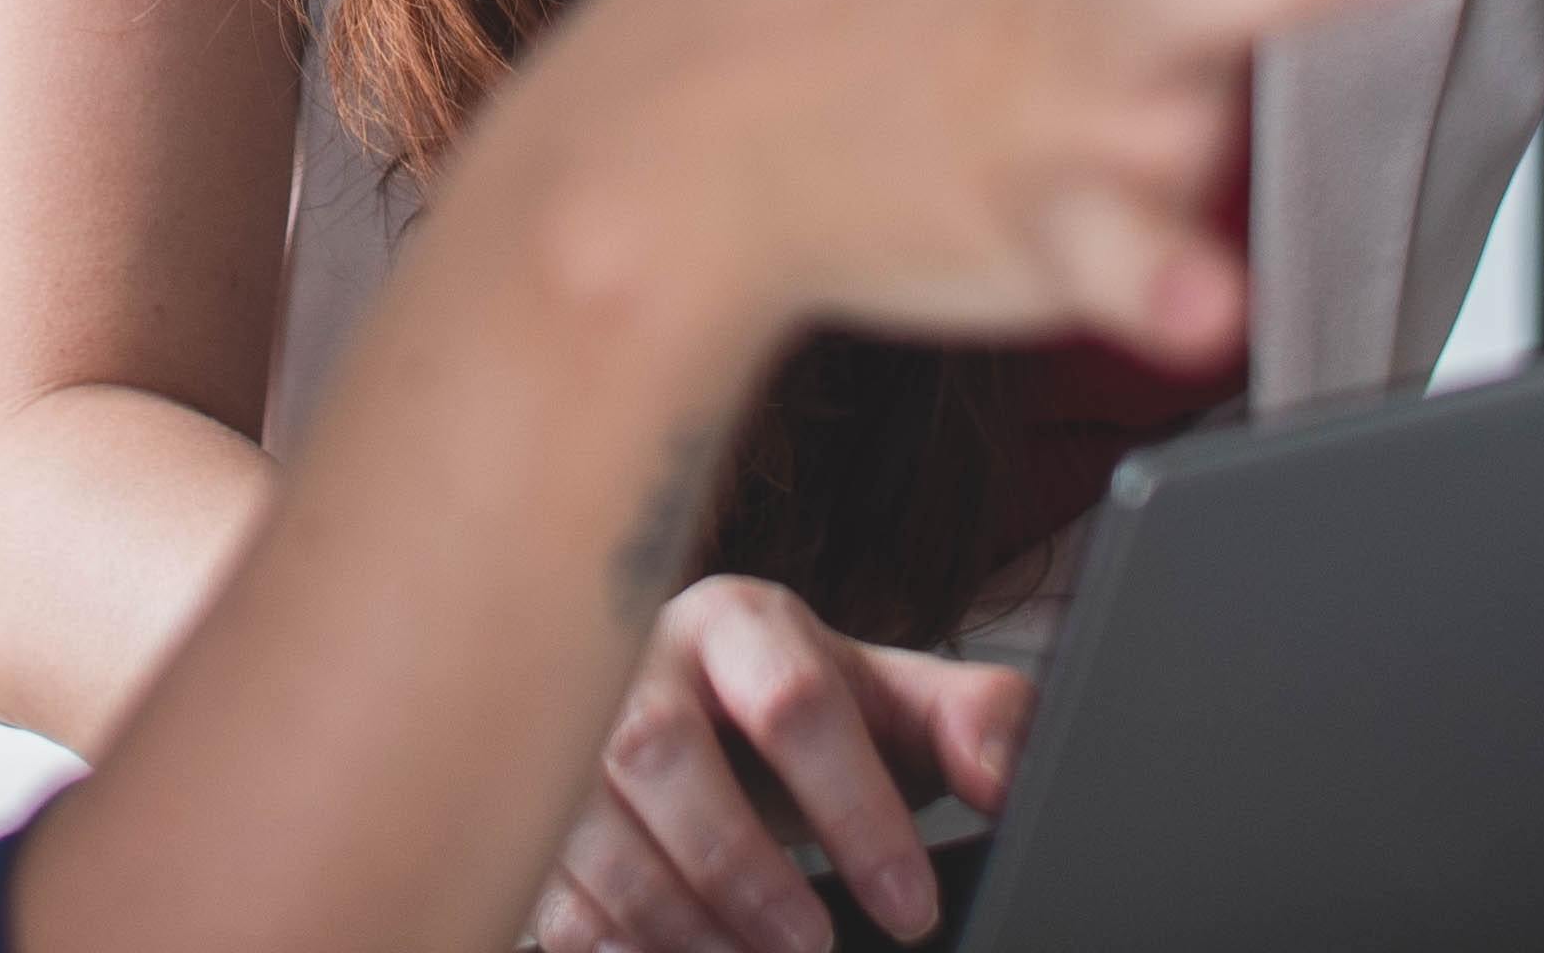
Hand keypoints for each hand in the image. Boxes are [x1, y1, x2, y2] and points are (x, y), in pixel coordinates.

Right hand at [526, 580, 1028, 952]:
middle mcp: (639, 661)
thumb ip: (974, 722)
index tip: (908, 906)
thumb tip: (1010, 775)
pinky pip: (545, 880)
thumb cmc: (802, 711)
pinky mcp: (532, 809)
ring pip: (589, 823)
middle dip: (743, 866)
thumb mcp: (895, 701)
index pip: (794, 699)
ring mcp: (569, 732)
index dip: (856, 810)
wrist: (699, 710)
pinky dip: (606, 938)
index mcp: (739, 623)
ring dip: (676, 915)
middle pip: (661, 750)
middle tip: (814, 947)